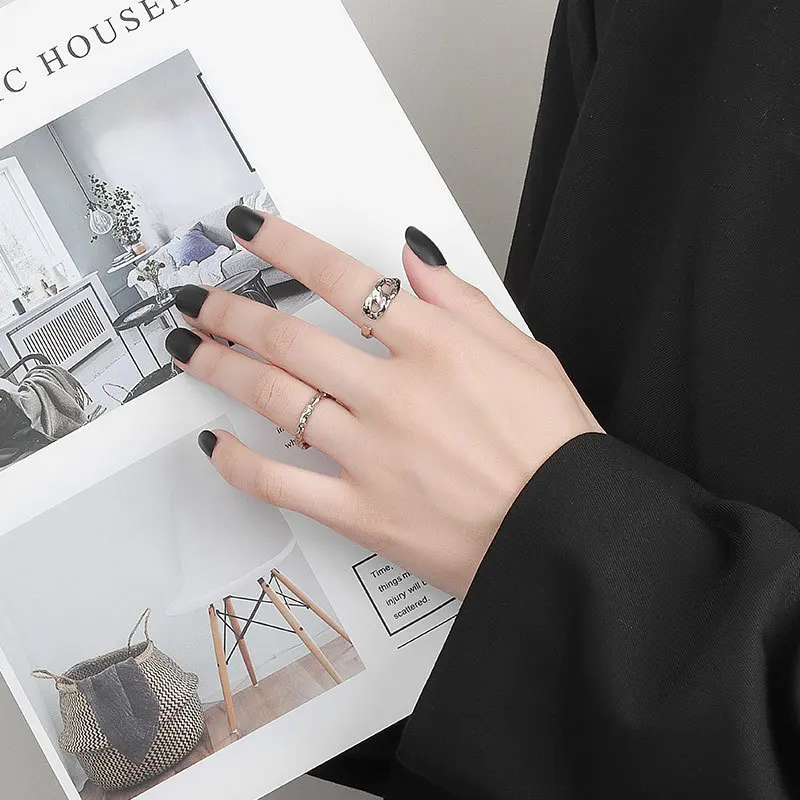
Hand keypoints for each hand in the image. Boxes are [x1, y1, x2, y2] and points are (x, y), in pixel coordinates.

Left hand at [165, 209, 602, 597]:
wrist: (565, 534)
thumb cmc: (554, 447)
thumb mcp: (526, 353)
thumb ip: (462, 300)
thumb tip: (412, 255)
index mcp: (436, 346)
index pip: (338, 277)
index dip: (282, 246)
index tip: (245, 230)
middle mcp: (394, 392)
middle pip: (288, 336)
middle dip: (231, 310)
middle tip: (199, 299)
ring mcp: (372, 453)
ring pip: (272, 398)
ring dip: (220, 366)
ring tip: (190, 347)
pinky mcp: (362, 511)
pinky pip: (280, 483)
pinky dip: (238, 462)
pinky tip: (215, 443)